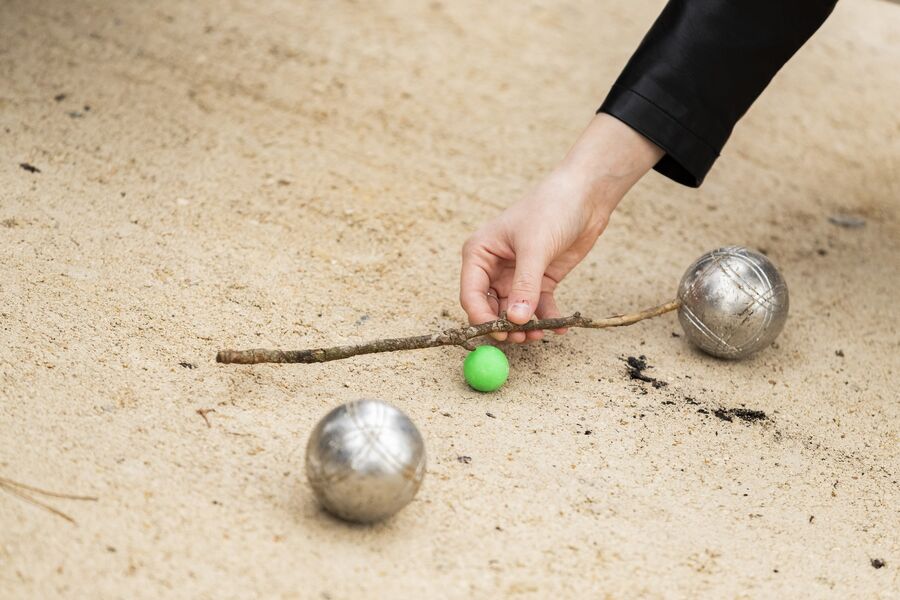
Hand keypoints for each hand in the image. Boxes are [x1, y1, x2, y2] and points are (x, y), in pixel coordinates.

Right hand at [460, 113, 663, 342]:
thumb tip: (514, 320)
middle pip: (490, 308)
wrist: (585, 195)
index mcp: (479, 253)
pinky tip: (560, 326)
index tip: (498, 333)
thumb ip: (524, 286)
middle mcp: (493, 267)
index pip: (471, 294)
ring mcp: (517, 276)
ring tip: (539, 334)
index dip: (481, 317)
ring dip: (524, 326)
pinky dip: (547, 319)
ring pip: (513, 312)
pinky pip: (538, 307)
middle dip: (503, 326)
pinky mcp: (540, 281)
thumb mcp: (534, 248)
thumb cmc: (551, 209)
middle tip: (521, 338)